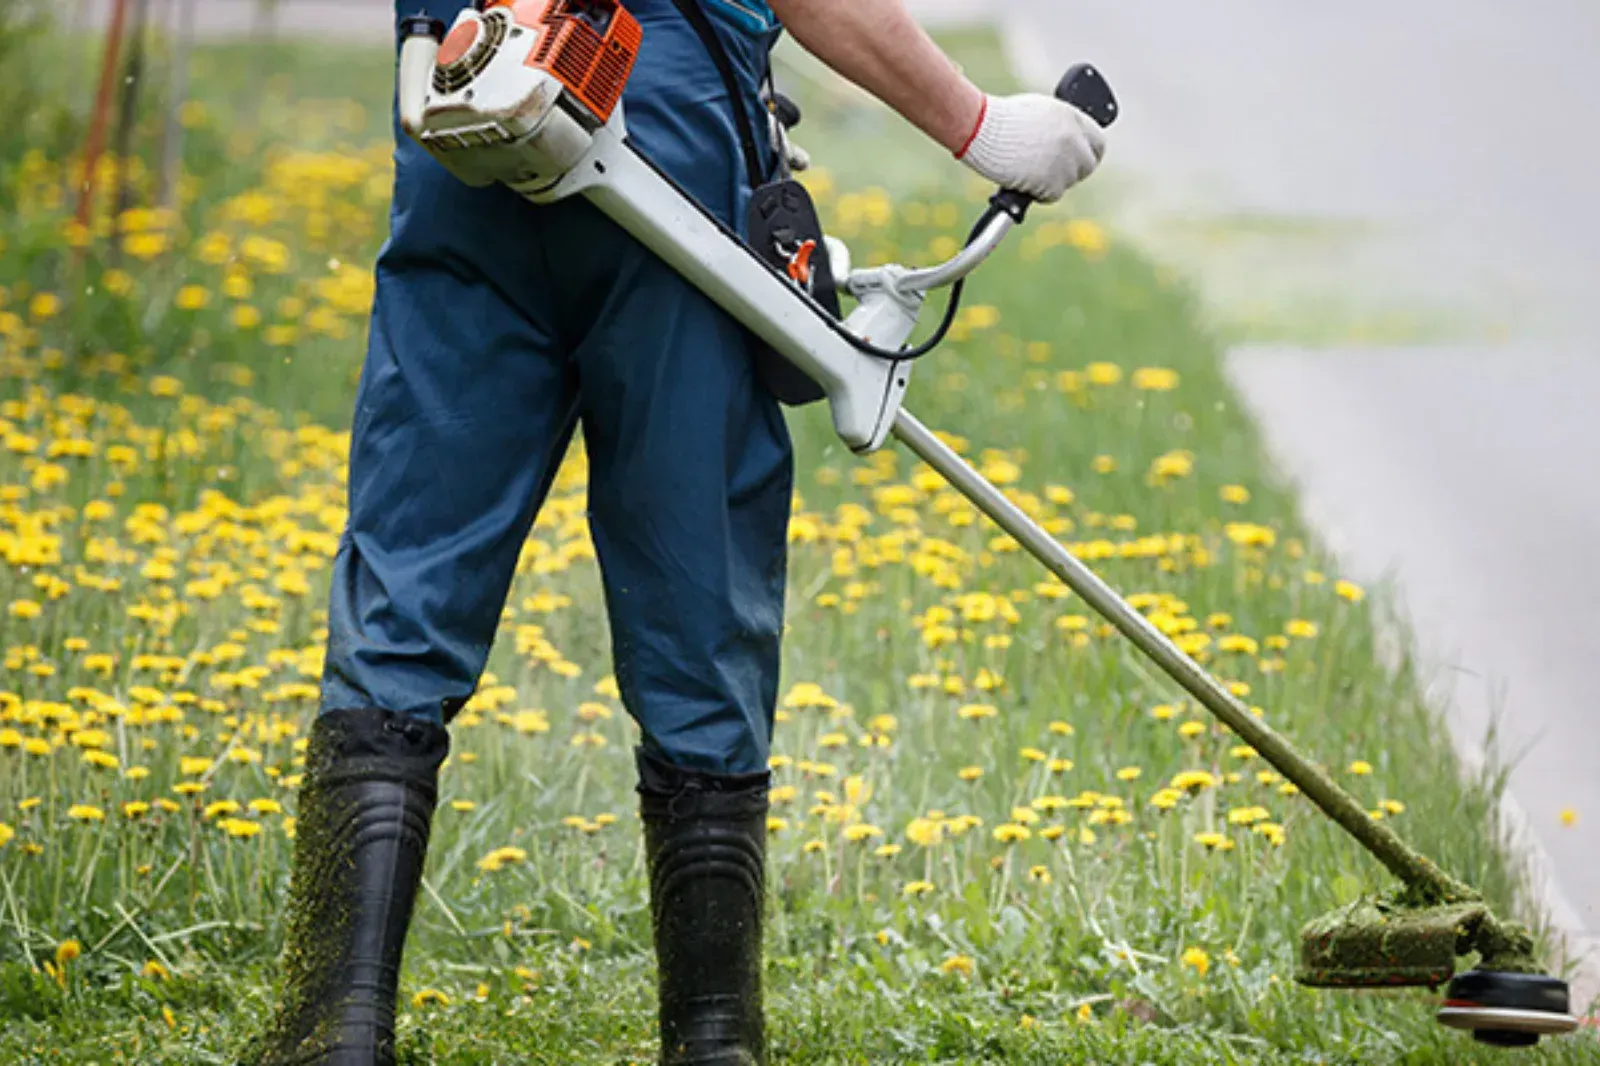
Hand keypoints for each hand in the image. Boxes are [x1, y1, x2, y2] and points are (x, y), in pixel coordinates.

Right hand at [956, 93, 1106, 202]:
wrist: (980, 128)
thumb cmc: (1000, 119)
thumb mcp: (1038, 113)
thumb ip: (1059, 126)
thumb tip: (1068, 143)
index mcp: (1072, 117)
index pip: (1098, 143)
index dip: (1087, 154)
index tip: (1078, 162)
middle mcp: (1073, 138)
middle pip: (1088, 166)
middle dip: (1072, 172)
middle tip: (1051, 173)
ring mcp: (1063, 161)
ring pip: (1069, 182)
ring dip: (1051, 181)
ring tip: (1027, 171)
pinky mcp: (1051, 181)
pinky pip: (1052, 195)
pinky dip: (1038, 193)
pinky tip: (1022, 180)